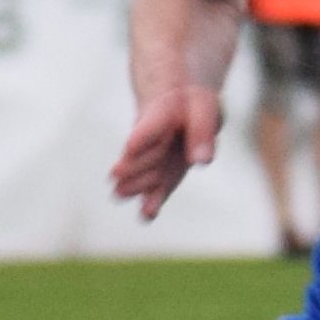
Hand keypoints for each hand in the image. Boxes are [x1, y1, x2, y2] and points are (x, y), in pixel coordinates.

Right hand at [110, 83, 219, 219]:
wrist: (178, 104)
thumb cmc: (191, 104)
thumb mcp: (203, 107)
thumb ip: (202, 131)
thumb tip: (202, 162)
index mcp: (162, 112)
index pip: (150, 125)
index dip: (142, 135)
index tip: (129, 147)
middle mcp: (154, 138)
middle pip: (146, 153)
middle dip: (135, 165)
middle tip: (116, 175)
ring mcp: (155, 156)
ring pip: (147, 172)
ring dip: (136, 184)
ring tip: (119, 195)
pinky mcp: (162, 173)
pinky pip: (157, 186)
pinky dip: (152, 199)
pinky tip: (147, 216)